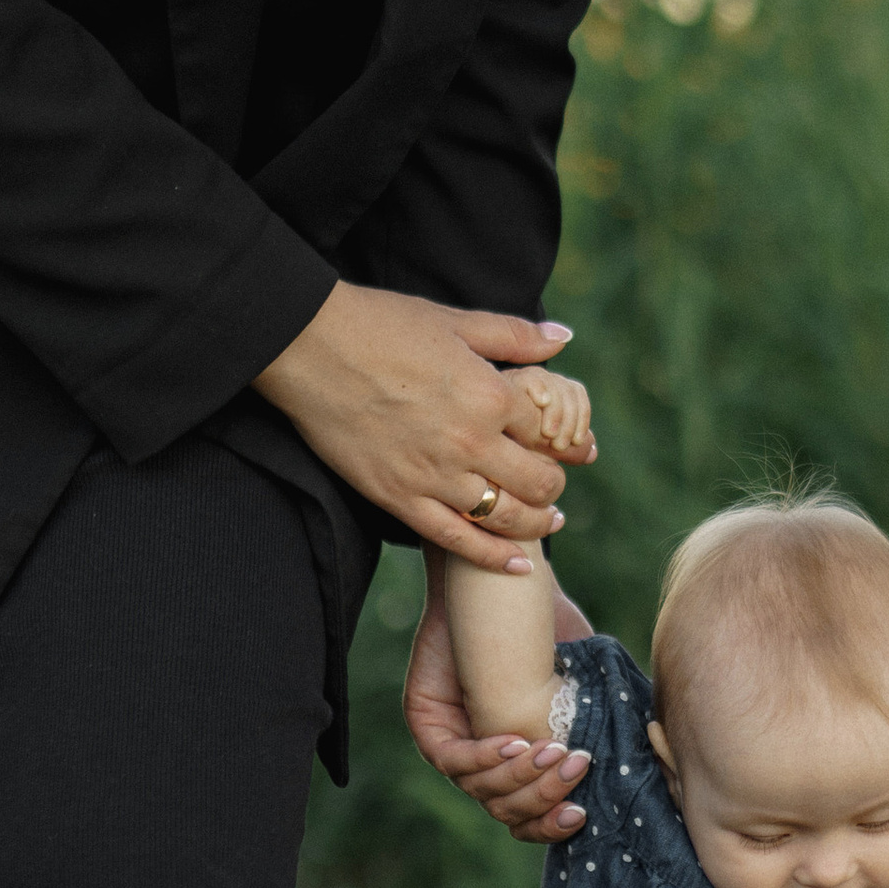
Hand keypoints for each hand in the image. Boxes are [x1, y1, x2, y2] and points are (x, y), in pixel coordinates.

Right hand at [255, 285, 594, 566]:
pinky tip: (518, 565)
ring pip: (506, 517)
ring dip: (536, 525)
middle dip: (555, 487)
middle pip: (537, 482)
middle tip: (556, 487)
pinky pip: (457, 539)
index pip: (550, 433)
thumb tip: (563, 339)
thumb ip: (514, 336)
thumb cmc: (381, 324)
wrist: (310, 346)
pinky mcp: (399, 498)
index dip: (570, 444)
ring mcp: (434, 475)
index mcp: (490, 395)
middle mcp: (471, 442)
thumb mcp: (456, 322)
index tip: (578, 450)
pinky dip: (493, 557)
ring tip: (548, 523)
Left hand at [402, 573, 597, 838]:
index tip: (582, 812)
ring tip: (552, 749)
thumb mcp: (586, 687)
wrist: (506, 584)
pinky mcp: (429, 726)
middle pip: (508, 812)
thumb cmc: (552, 633)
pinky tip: (514, 742)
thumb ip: (605, 725)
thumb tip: (652, 767)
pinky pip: (454, 760)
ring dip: (521, 776)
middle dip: (544, 796)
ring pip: (483, 790)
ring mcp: (454, 751)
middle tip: (577, 764)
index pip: (530, 819)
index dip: (552, 826)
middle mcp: (486, 767)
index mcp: (522, 767)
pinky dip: (487, 757)